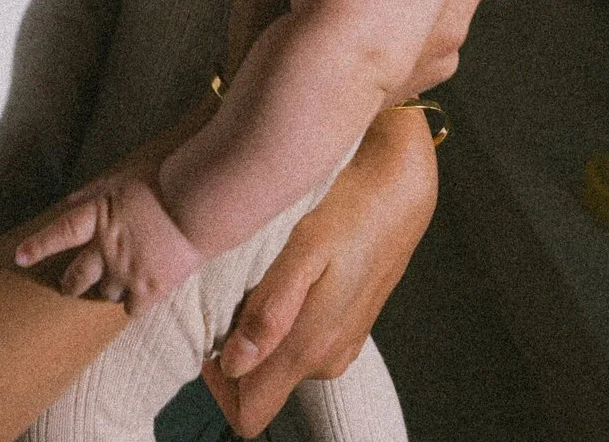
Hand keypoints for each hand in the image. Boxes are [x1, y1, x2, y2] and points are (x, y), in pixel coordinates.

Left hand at [13, 171, 203, 316]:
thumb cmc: (163, 182)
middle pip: (77, 276)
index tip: (20, 258)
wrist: (199, 202)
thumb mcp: (121, 178)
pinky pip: (131, 309)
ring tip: (116, 285)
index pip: (58, 234)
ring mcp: (127, 272)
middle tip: (68, 287)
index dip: (37, 246)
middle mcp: (106, 249)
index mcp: (97, 218)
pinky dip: (133, 304)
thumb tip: (67, 201)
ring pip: (104, 292)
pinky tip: (139, 299)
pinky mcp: (150, 290)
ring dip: (108, 288)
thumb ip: (92, 192)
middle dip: (70, 283)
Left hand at [201, 105, 435, 436]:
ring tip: (259, 281)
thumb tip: (234, 365)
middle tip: (231, 298)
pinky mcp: (346, 330)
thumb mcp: (304, 251)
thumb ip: (270, 312)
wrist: (398, 193)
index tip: (210, 342)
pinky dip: (282, 322)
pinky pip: (299, 345)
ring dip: (258, 334)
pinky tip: (285, 280)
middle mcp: (324, 360)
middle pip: (260, 389)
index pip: (250, 415)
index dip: (219, 389)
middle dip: (234, 356)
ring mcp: (338, 348)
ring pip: (278, 365)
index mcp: (309, 348)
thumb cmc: (349, 214)